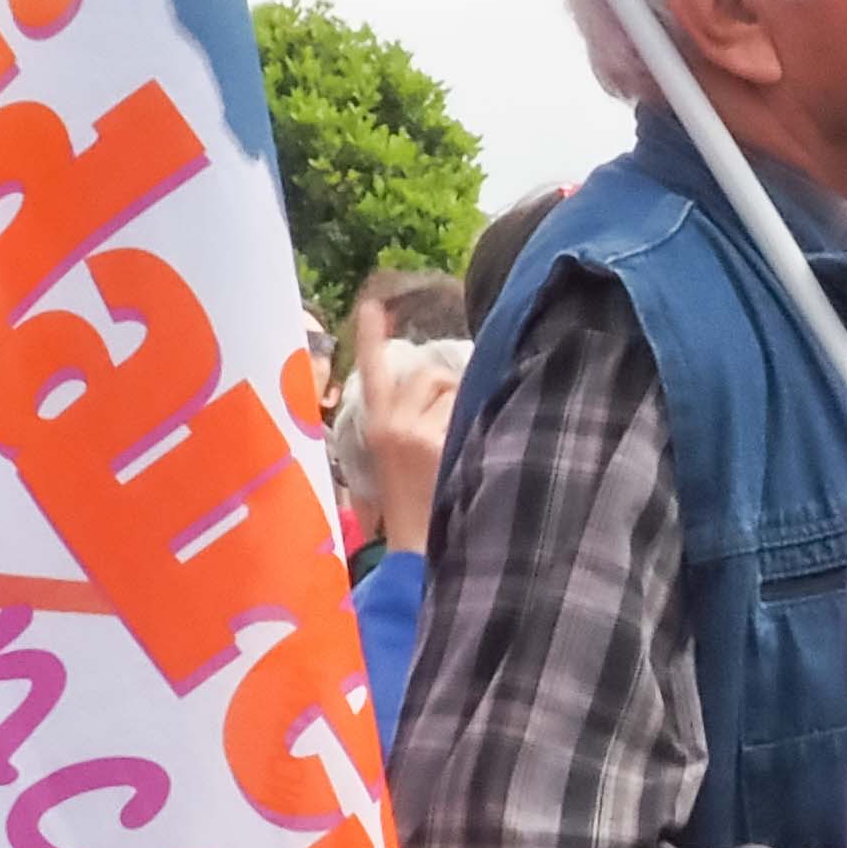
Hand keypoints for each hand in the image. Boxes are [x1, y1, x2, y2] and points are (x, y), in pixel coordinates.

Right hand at [362, 334, 460, 558]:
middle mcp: (392, 422)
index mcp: (376, 424)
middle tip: (451, 424)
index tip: (372, 303)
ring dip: (464, 408)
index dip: (369, 336)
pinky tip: (469, 453)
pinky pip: (468, 412)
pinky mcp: (438, 441)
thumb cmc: (413, 502)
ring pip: (453, 390)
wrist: (417, 544)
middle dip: (447, 388)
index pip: (372, 370)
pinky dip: (476, 425)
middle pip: (428, 374)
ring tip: (458, 446)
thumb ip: (410, 418)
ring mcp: (415, 430)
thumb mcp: (398, 456)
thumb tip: (445, 381)